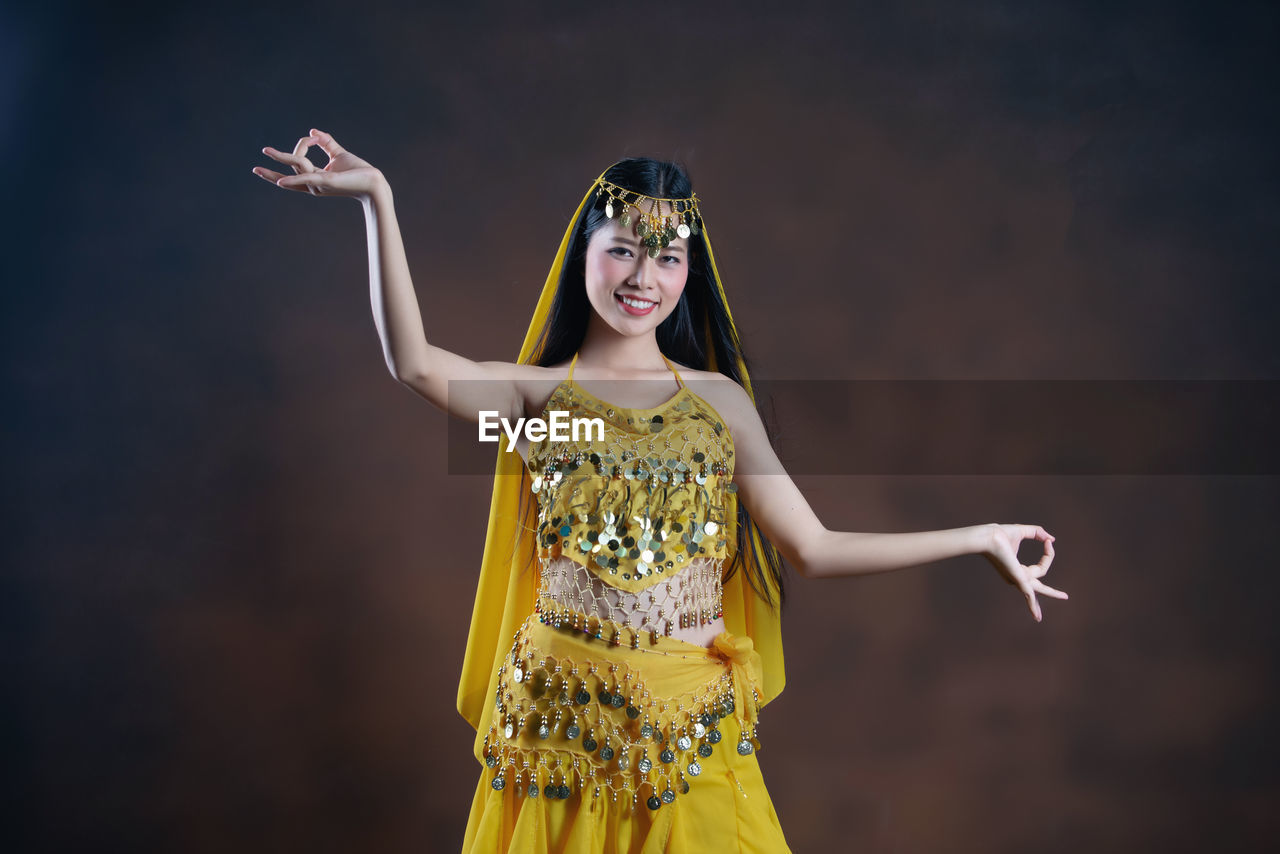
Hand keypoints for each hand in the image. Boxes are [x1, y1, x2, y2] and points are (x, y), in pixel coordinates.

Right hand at [252, 128, 385, 199]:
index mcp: (315, 178)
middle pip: (290, 171)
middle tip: (255, 170)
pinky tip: (281, 181)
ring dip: (281, 156)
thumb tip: (311, 131)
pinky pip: (306, 178)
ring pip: (296, 166)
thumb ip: (326, 142)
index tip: (312, 137)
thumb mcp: (338, 154)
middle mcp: (313, 184)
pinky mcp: (326, 181)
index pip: (297, 162)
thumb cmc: (358, 172)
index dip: (302, 144)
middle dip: (270, 173)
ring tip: (266, 150)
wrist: (374, 183)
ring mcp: (318, 184)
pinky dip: (293, 178)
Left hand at [980, 523, 1065, 621]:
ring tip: (1064, 597)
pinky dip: (1032, 605)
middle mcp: (1017, 577)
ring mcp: (1017, 580)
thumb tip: (1051, 539)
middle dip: (1052, 592)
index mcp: (1017, 569)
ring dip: (1052, 593)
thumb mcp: (1023, 531)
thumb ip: (1038, 533)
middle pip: (1038, 587)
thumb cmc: (1000, 534)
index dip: (1048, 555)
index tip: (1049, 542)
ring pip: (1038, 589)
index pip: (1041, 568)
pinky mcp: (1018, 579)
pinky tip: (1036, 616)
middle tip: (1065, 596)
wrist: (990, 537)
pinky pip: (1028, 595)